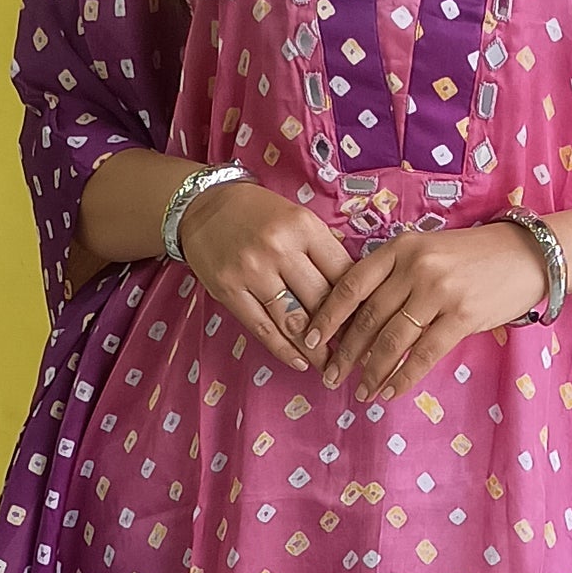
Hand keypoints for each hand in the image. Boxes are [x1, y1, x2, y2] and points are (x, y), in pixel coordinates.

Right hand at [177, 179, 354, 370]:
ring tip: (332, 365)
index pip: (342, 273)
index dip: (359, 303)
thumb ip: (323, 249)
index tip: (368, 323)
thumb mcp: (297, 217)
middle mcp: (279, 248)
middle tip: (355, 351)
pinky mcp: (229, 290)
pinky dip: (284, 350)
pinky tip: (301, 362)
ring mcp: (252, 271)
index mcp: (303, 227)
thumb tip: (355, 290)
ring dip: (316, 349)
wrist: (203, 207)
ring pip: (294, 320)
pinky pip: (263, 328)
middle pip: (321, 300)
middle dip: (341, 331)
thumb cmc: (257, 214)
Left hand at [305, 222, 546, 401]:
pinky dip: (403, 376)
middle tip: (329, 375)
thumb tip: (355, 317)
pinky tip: (390, 391)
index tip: (309, 340)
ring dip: (371, 370)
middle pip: (368, 317)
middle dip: (344, 352)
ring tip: (360, 391)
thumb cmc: (472, 256)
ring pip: (393, 340)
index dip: (327, 316)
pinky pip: (424, 354)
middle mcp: (416, 267)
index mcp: (400, 247)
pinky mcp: (463, 316)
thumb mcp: (426, 250)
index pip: (352, 284)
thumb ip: (393, 274)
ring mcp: (440, 291)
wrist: (527, 255)